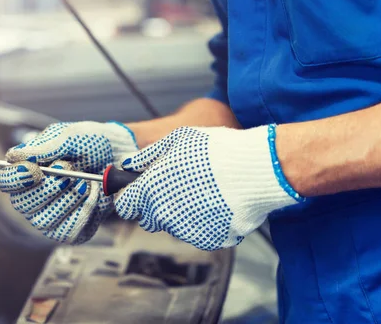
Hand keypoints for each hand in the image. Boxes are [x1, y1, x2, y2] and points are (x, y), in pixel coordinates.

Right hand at [0, 121, 137, 243]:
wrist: (123, 157)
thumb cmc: (93, 144)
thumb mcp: (70, 137)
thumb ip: (43, 147)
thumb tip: (13, 156)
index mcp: (26, 172)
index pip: (4, 181)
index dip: (16, 178)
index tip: (36, 169)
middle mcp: (32, 198)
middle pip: (23, 204)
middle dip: (50, 188)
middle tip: (70, 172)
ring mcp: (50, 217)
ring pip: (45, 220)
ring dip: (69, 199)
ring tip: (88, 182)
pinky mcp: (71, 230)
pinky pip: (69, 231)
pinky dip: (85, 212)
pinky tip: (94, 196)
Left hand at [114, 125, 304, 249]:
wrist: (255, 169)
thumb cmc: (216, 150)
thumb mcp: (176, 140)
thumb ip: (147, 156)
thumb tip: (129, 164)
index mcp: (150, 191)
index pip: (125, 206)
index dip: (132, 197)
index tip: (140, 191)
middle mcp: (164, 215)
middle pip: (149, 218)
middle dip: (157, 205)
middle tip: (179, 187)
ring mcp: (186, 231)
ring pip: (175, 226)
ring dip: (182, 213)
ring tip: (204, 191)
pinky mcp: (208, 240)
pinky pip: (199, 232)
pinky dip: (205, 222)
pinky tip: (217, 203)